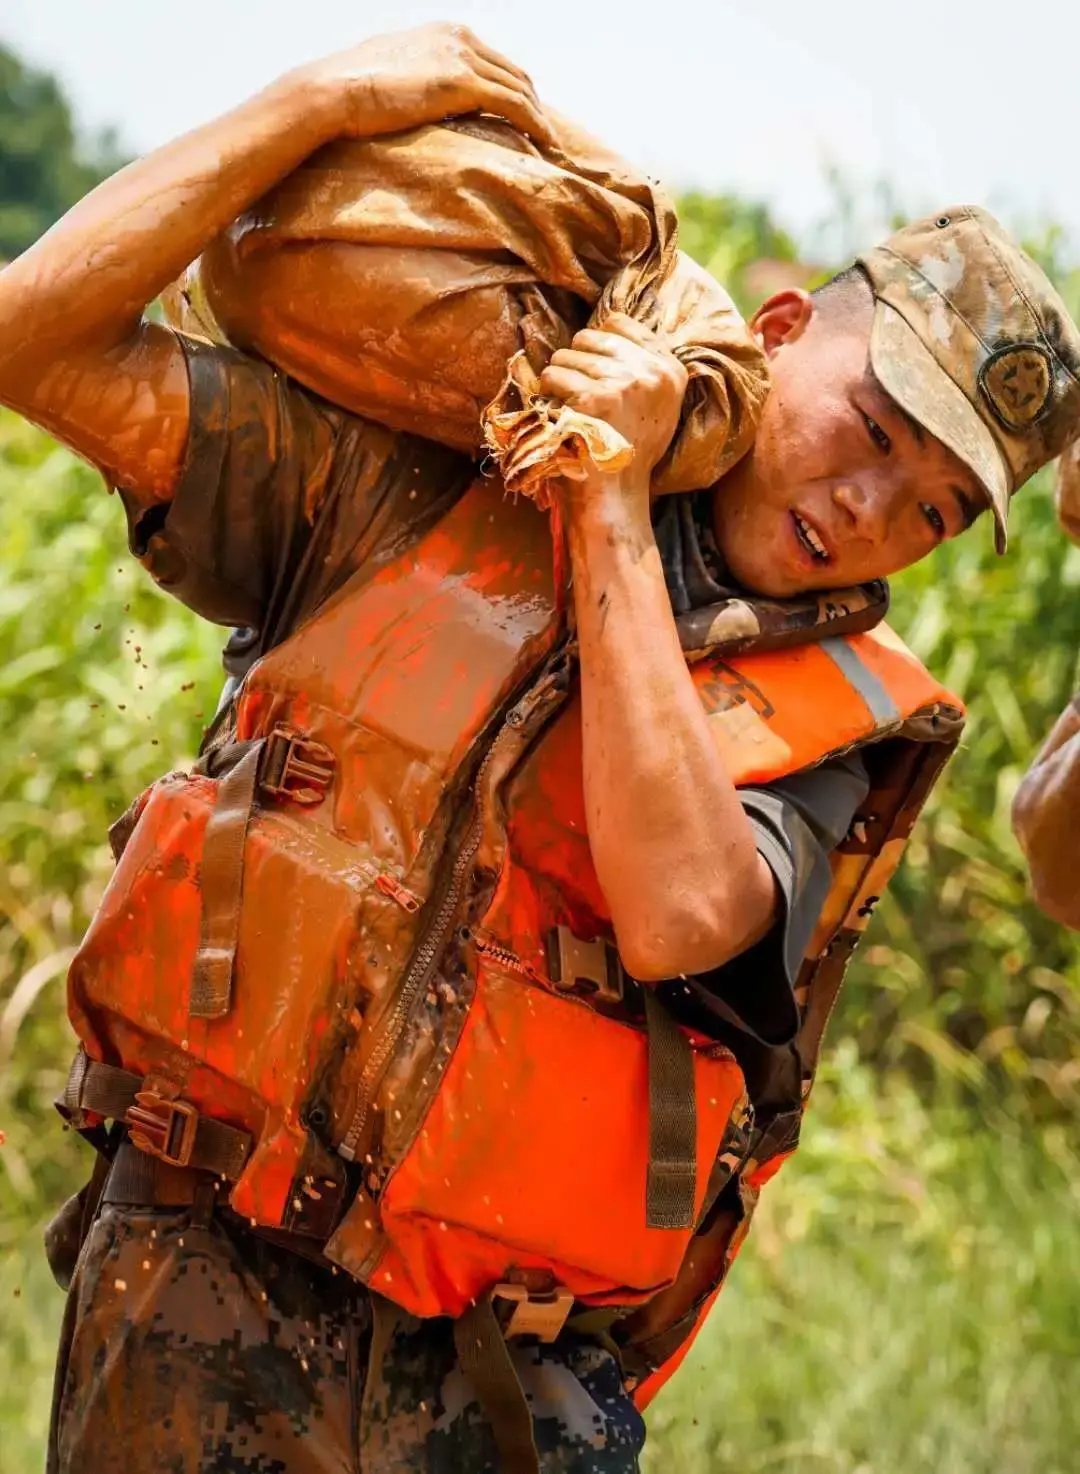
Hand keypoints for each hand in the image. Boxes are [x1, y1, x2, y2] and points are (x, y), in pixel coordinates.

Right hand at [289, 23, 553, 147]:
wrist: (332, 91)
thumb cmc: (350, 93)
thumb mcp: (392, 76)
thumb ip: (417, 79)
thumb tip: (417, 101)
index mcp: (444, 33)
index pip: (493, 60)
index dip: (513, 89)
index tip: (525, 116)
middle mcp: (458, 37)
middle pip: (513, 71)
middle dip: (533, 102)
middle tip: (545, 134)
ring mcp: (462, 56)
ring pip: (519, 87)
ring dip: (539, 116)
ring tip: (549, 144)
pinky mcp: (462, 82)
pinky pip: (513, 104)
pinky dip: (534, 123)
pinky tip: (543, 143)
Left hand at [539, 315, 688, 480]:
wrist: (616, 494)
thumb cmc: (630, 452)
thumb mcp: (658, 406)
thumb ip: (644, 368)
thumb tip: (607, 328)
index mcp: (670, 370)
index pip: (620, 322)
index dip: (598, 342)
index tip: (594, 369)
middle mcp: (651, 372)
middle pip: (589, 336)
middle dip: (576, 361)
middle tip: (578, 392)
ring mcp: (622, 383)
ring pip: (566, 354)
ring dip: (558, 378)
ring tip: (569, 405)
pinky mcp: (593, 398)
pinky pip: (554, 376)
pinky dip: (548, 393)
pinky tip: (558, 412)